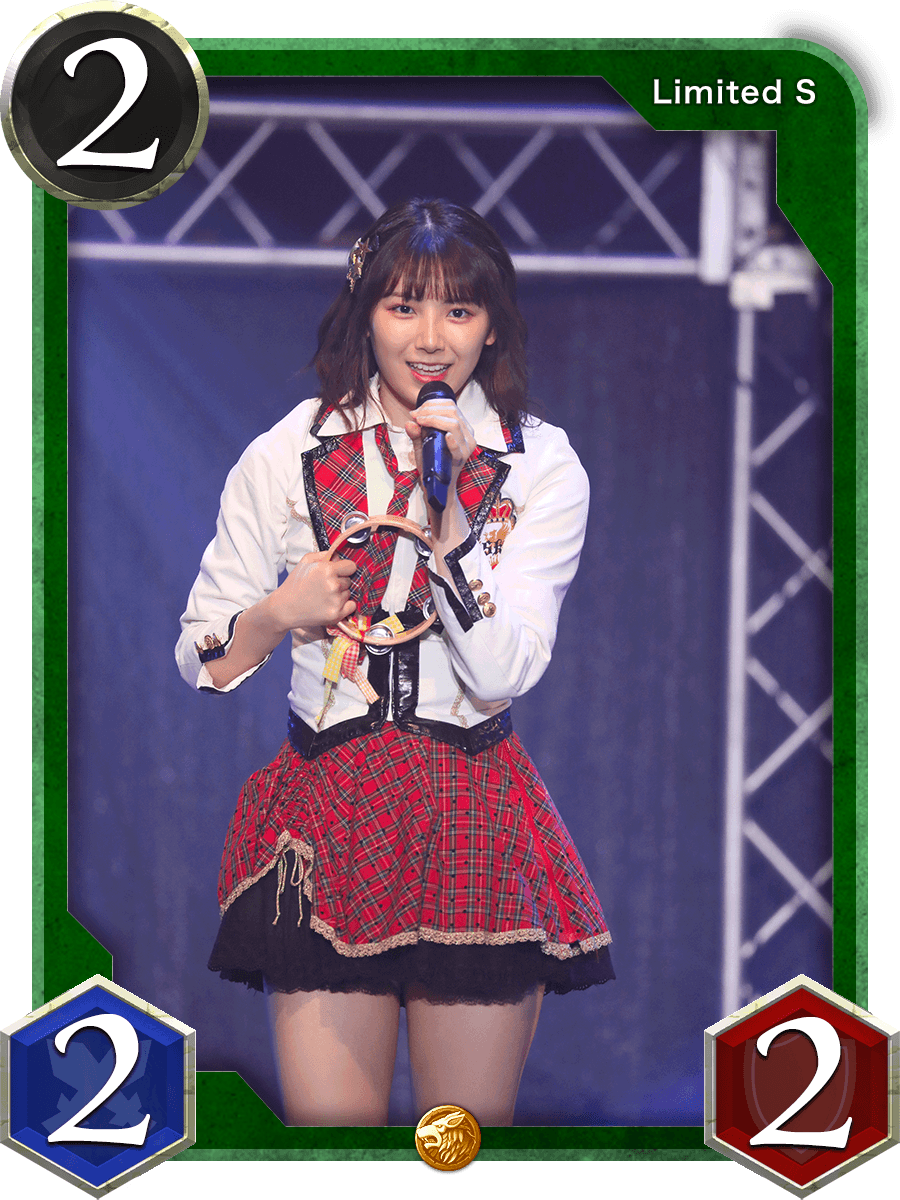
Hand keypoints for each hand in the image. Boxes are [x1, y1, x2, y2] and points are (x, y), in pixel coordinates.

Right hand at [269, 550, 356, 633]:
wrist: (285, 608)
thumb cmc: (295, 584)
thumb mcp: (305, 561)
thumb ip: (324, 555)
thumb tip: (340, 557)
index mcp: (327, 570)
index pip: (351, 566)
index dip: (345, 568)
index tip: (338, 572)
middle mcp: (334, 585)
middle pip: (350, 580)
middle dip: (340, 581)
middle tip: (324, 586)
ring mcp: (336, 601)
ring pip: (349, 593)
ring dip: (340, 594)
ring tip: (323, 596)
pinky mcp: (336, 615)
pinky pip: (351, 606)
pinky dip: (345, 606)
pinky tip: (331, 605)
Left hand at [405, 398, 474, 545]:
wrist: (438, 488)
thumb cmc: (433, 465)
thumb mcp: (423, 445)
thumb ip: (417, 433)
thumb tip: (410, 422)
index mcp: (461, 427)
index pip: (451, 406)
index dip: (432, 404)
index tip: (416, 412)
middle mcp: (467, 435)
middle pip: (452, 411)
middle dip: (430, 410)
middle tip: (416, 416)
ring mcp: (466, 446)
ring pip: (454, 423)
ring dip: (434, 419)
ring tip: (421, 422)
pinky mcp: (461, 458)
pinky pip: (458, 446)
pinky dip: (452, 440)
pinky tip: (447, 437)